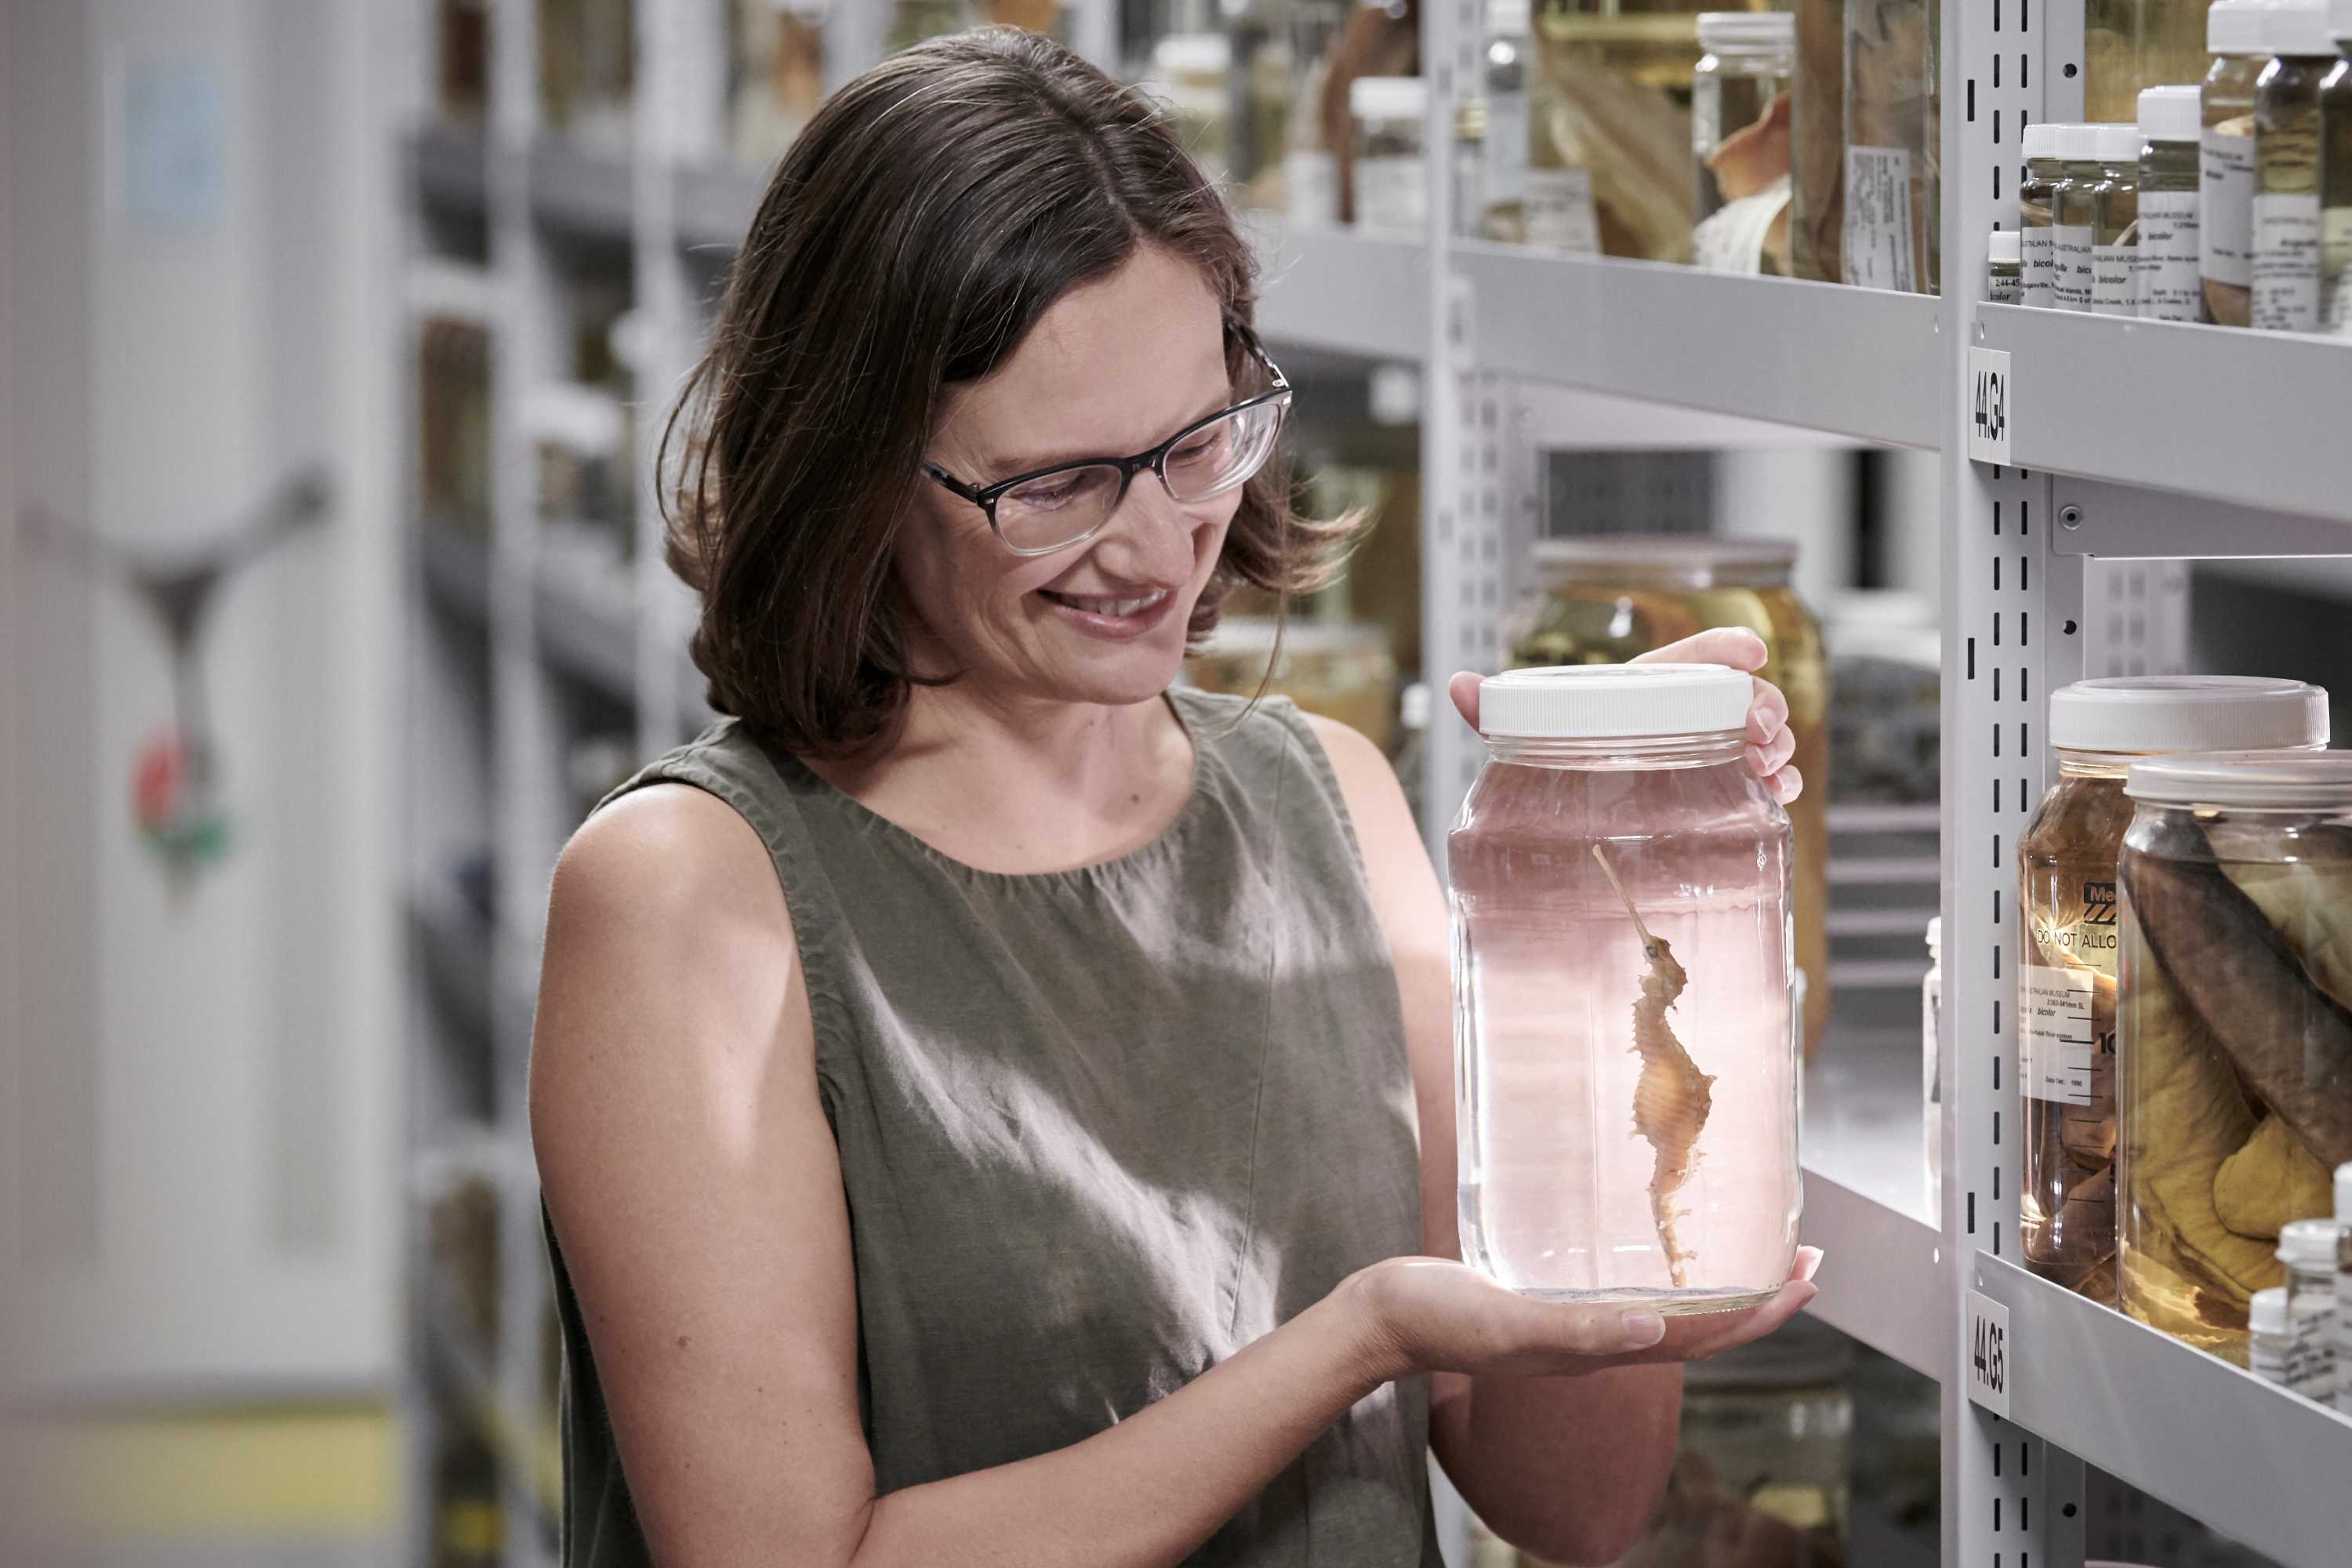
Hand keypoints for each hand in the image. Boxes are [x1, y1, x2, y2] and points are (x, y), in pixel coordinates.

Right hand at [1347, 1247, 1822, 1383]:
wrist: (1385, 1318)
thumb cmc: (1440, 1318)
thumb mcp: (1507, 1322)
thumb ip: (1576, 1331)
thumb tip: (1656, 1329)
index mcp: (1603, 1345)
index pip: (1707, 1333)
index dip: (1763, 1309)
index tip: (1807, 1276)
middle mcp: (1602, 1337)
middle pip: (1704, 1323)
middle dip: (1760, 1295)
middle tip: (1805, 1256)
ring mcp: (1579, 1319)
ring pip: (1672, 1307)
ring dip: (1721, 1283)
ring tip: (1751, 1249)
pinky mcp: (1554, 1297)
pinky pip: (1628, 1288)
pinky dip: (1664, 1270)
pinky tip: (1659, 1245)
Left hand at [1446, 628, 1802, 804]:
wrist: (1567, 808)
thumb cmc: (1555, 752)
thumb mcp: (1527, 731)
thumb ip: (1495, 708)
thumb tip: (1455, 683)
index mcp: (1644, 687)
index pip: (1692, 657)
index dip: (1724, 647)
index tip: (1752, 650)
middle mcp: (1683, 712)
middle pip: (1739, 695)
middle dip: (1763, 705)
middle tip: (1763, 731)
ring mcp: (1707, 747)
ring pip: (1759, 734)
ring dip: (1776, 745)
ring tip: (1774, 766)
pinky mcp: (1718, 785)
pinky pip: (1760, 777)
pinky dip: (1777, 782)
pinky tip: (1780, 794)